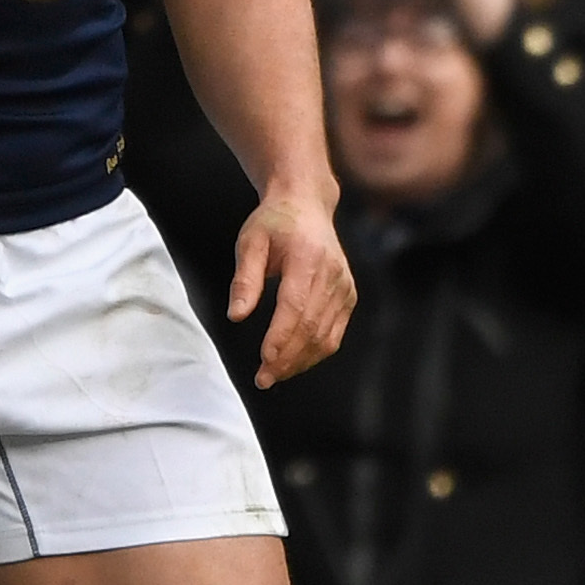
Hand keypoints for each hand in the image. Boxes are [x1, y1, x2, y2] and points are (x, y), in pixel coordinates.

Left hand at [230, 183, 353, 386]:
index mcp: (308, 257)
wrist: (306, 205)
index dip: (281, 337)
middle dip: (287, 358)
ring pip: (325, 335)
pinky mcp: (348, 296)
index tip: (264, 360)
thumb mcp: (250, 242)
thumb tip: (236, 316)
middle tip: (262, 379)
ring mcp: (344, 286)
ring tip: (273, 375)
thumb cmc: (273, 224)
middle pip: (311, 326)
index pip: (296, 306)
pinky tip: (294, 362)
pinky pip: (334, 333)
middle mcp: (332, 274)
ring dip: (300, 361)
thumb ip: (244, 280)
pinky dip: (315, 352)